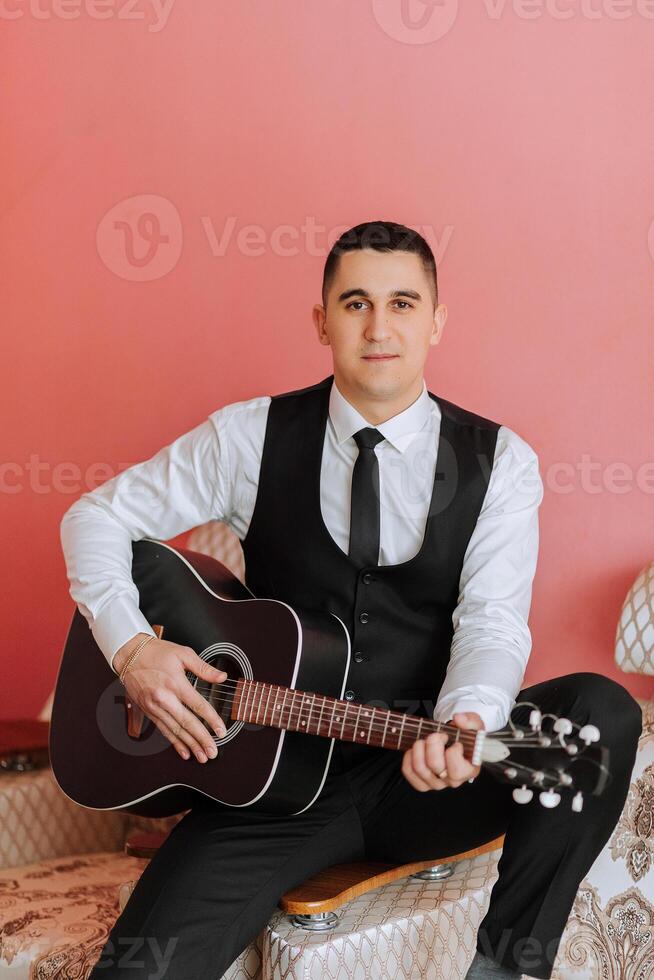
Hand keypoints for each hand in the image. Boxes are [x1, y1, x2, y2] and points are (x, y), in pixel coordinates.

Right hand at [115, 634, 227, 762]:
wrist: (130, 654)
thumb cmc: (157, 652)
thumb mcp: (183, 654)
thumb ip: (204, 668)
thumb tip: (222, 677)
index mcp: (175, 683)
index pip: (197, 706)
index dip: (211, 720)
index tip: (222, 731)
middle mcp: (163, 698)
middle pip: (186, 723)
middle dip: (201, 739)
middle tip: (212, 752)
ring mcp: (154, 707)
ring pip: (174, 730)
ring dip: (189, 745)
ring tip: (201, 756)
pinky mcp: (148, 711)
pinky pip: (163, 730)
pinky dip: (174, 742)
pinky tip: (184, 751)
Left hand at [401, 712, 483, 791]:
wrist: (455, 742)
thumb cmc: (465, 738)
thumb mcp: (474, 726)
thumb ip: (471, 721)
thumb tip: (459, 719)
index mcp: (468, 771)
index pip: (456, 770)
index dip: (453, 752)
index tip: (455, 742)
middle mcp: (452, 780)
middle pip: (435, 765)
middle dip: (433, 743)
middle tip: (437, 735)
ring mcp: (436, 783)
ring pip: (419, 768)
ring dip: (419, 748)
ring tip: (425, 740)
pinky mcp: (422, 782)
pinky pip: (409, 771)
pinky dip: (409, 756)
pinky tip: (417, 749)